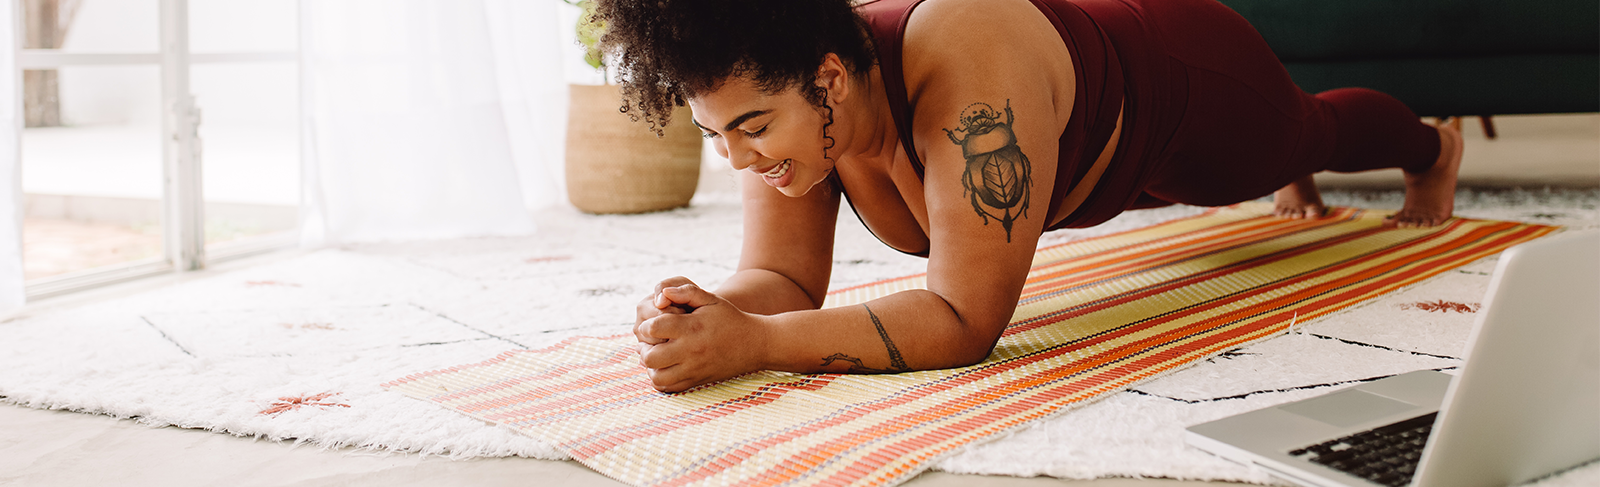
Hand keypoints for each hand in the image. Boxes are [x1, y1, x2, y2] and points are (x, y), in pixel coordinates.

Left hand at [634, 280, 769, 392]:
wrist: (754, 344)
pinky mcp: (696, 381)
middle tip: (651, 341)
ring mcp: (693, 369)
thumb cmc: (729, 318)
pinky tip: (665, 366)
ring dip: (650, 365)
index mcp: (692, 328)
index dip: (647, 325)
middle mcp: (691, 351)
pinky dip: (660, 378)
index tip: (654, 323)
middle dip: (644, 347)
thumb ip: (686, 292)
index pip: (653, 328)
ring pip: (656, 376)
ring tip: (656, 354)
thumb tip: (662, 293)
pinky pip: (668, 387)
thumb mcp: (711, 299)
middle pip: (650, 356)